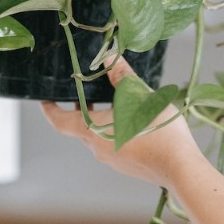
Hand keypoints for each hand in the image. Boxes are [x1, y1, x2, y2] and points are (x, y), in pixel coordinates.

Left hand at [42, 57, 198, 187]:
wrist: (178, 165)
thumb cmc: (155, 129)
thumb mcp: (139, 94)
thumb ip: (122, 75)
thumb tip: (109, 57)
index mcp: (91, 130)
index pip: (60, 121)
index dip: (50, 109)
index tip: (45, 100)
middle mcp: (97, 147)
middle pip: (81, 126)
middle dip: (83, 108)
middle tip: (90, 90)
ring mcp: (113, 158)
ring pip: (99, 134)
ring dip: (103, 118)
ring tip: (118, 101)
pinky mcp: (128, 164)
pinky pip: (114, 143)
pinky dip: (116, 129)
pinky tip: (136, 119)